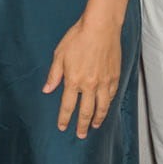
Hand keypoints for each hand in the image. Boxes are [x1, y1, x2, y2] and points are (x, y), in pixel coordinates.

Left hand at [43, 13, 121, 138]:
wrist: (100, 28)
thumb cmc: (77, 39)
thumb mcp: (59, 55)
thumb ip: (54, 75)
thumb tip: (47, 90)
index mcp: (73, 80)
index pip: (67, 105)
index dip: (64, 118)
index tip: (62, 127)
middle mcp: (90, 85)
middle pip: (86, 111)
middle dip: (82, 125)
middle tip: (81, 135)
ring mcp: (104, 82)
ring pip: (102, 107)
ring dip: (98, 119)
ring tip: (95, 126)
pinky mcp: (115, 77)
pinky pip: (112, 96)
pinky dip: (108, 104)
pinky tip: (105, 108)